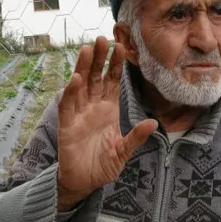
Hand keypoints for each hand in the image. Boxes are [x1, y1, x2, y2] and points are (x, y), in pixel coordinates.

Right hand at [56, 36, 157, 211]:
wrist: (84, 183)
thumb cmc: (103, 165)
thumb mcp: (123, 151)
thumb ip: (136, 137)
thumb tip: (154, 124)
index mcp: (108, 109)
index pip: (112, 81)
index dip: (115, 65)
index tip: (121, 46)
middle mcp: (92, 107)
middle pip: (95, 77)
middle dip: (99, 59)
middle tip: (102, 38)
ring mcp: (78, 115)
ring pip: (80, 86)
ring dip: (83, 68)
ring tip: (87, 50)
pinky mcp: (66, 126)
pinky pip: (68, 106)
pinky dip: (71, 93)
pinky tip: (75, 79)